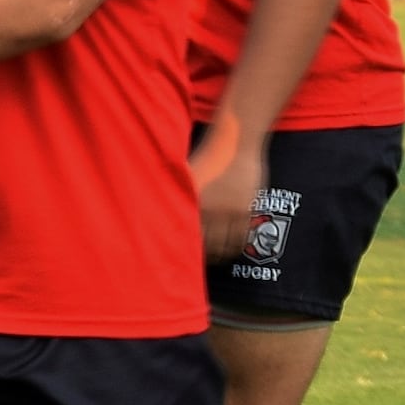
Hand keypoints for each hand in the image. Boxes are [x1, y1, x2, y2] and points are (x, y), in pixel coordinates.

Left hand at [189, 119, 265, 264]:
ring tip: (214, 260)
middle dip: (201, 255)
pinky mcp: (246, 210)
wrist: (234, 142)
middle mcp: (209, 208)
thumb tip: (159, 208)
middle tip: (197, 262)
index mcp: (191, 200)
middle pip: (204, 244)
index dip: (184, 248)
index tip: (180, 255)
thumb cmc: (208, 155)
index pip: (186, 234)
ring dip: (218, 255)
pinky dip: (234, 248)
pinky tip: (229, 252)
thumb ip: (179, 192)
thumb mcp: (188, 174)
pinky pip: (240, 237)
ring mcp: (229, 210)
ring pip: (223, 244)